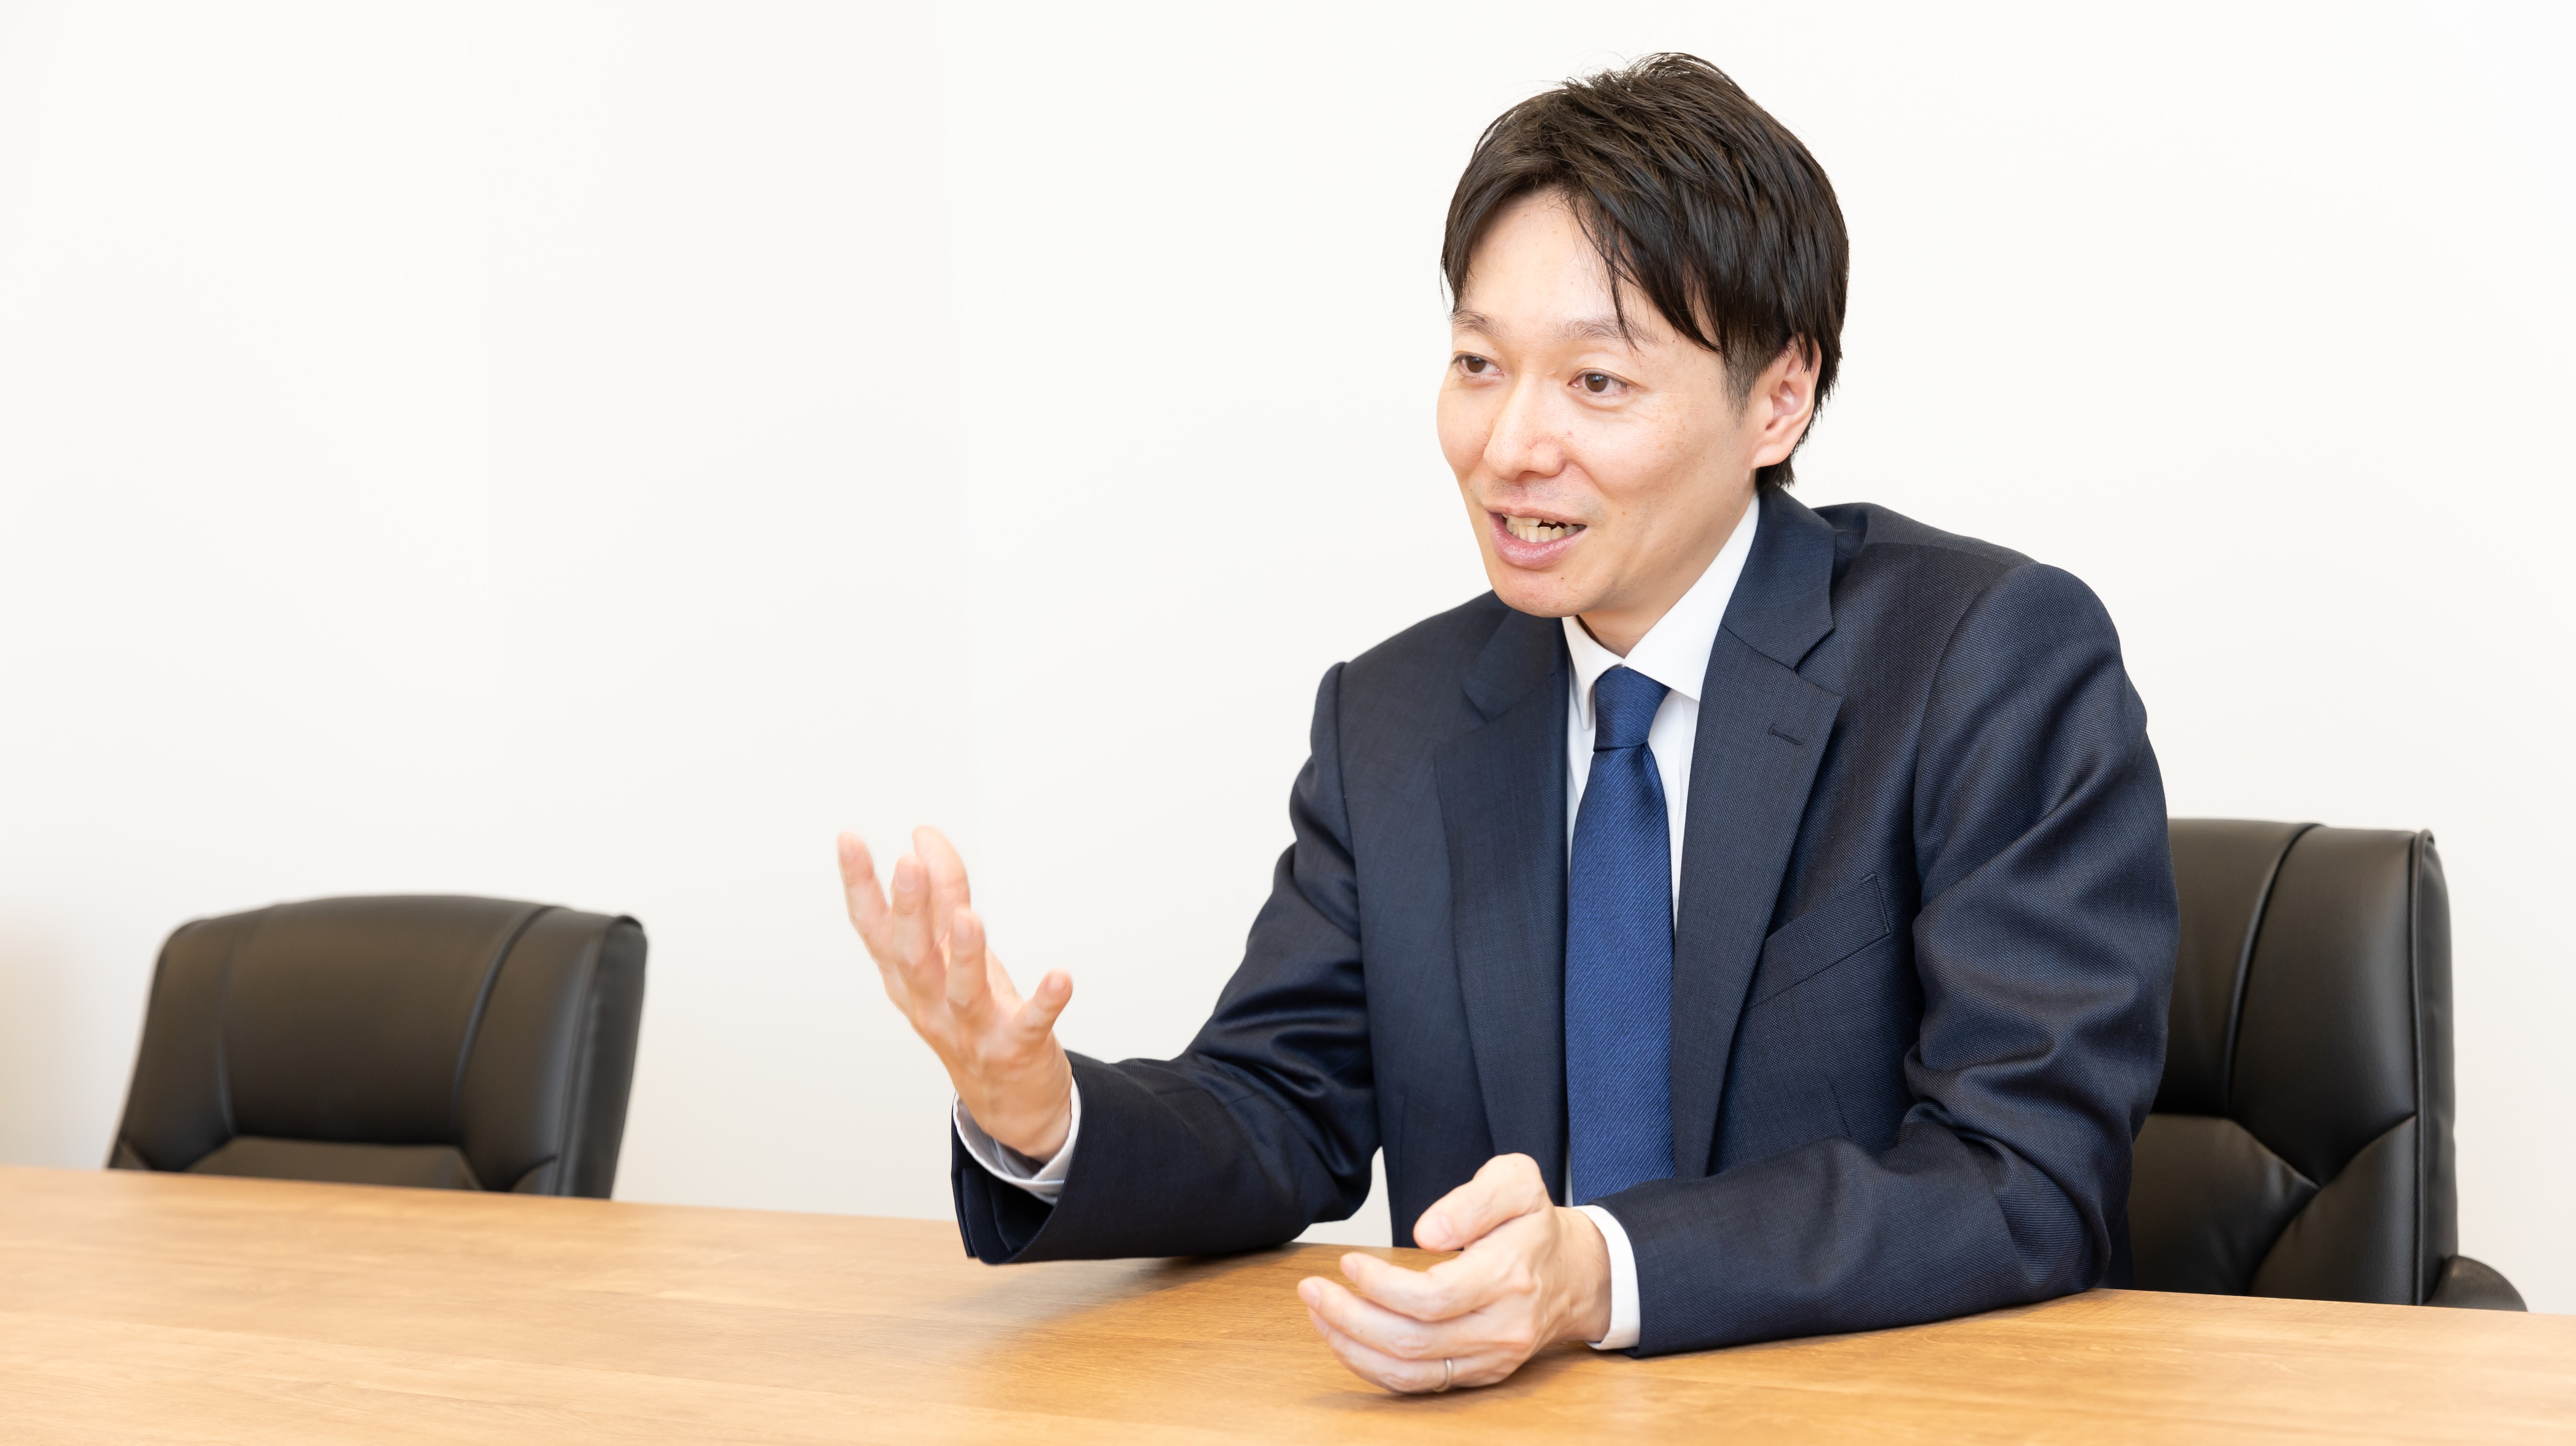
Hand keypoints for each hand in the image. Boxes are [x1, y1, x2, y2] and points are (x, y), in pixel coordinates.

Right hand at [837, 828, 1074, 1158]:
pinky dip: (1044, 1001)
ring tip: (970, 916)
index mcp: (909, 978)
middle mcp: (931, 1003)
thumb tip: (924, 835)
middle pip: (912, 956)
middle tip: (907, 864)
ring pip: (962, 992)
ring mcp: (972, 1029)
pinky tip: (1061, 977)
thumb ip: (942, 895)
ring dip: (964, 954)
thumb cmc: (974, 1013)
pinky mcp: (1016, 1048)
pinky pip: (1029, 1024)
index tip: (849, 839)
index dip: (860, 886)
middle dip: (910, 910)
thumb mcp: (952, 953)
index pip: (875, 929)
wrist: (1006, 1101)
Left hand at [1296, 1153, 1611, 1392]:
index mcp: (1508, 1277)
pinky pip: (1420, 1383)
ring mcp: (1492, 1358)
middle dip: (1350, 1318)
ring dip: (1353, 1347)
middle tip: (1312, 1289)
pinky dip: (1374, 1367)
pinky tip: (1346, 1339)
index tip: (1349, 1263)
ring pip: (1411, 1371)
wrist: (1578, 1274)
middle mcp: (1502, 1327)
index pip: (1432, 1298)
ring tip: (1318, 1313)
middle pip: (1413, 1340)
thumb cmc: (1536, 1223)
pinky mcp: (1481, 1374)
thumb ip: (1472, 1199)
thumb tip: (1425, 1232)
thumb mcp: (1517, 1182)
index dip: (1381, 1286)